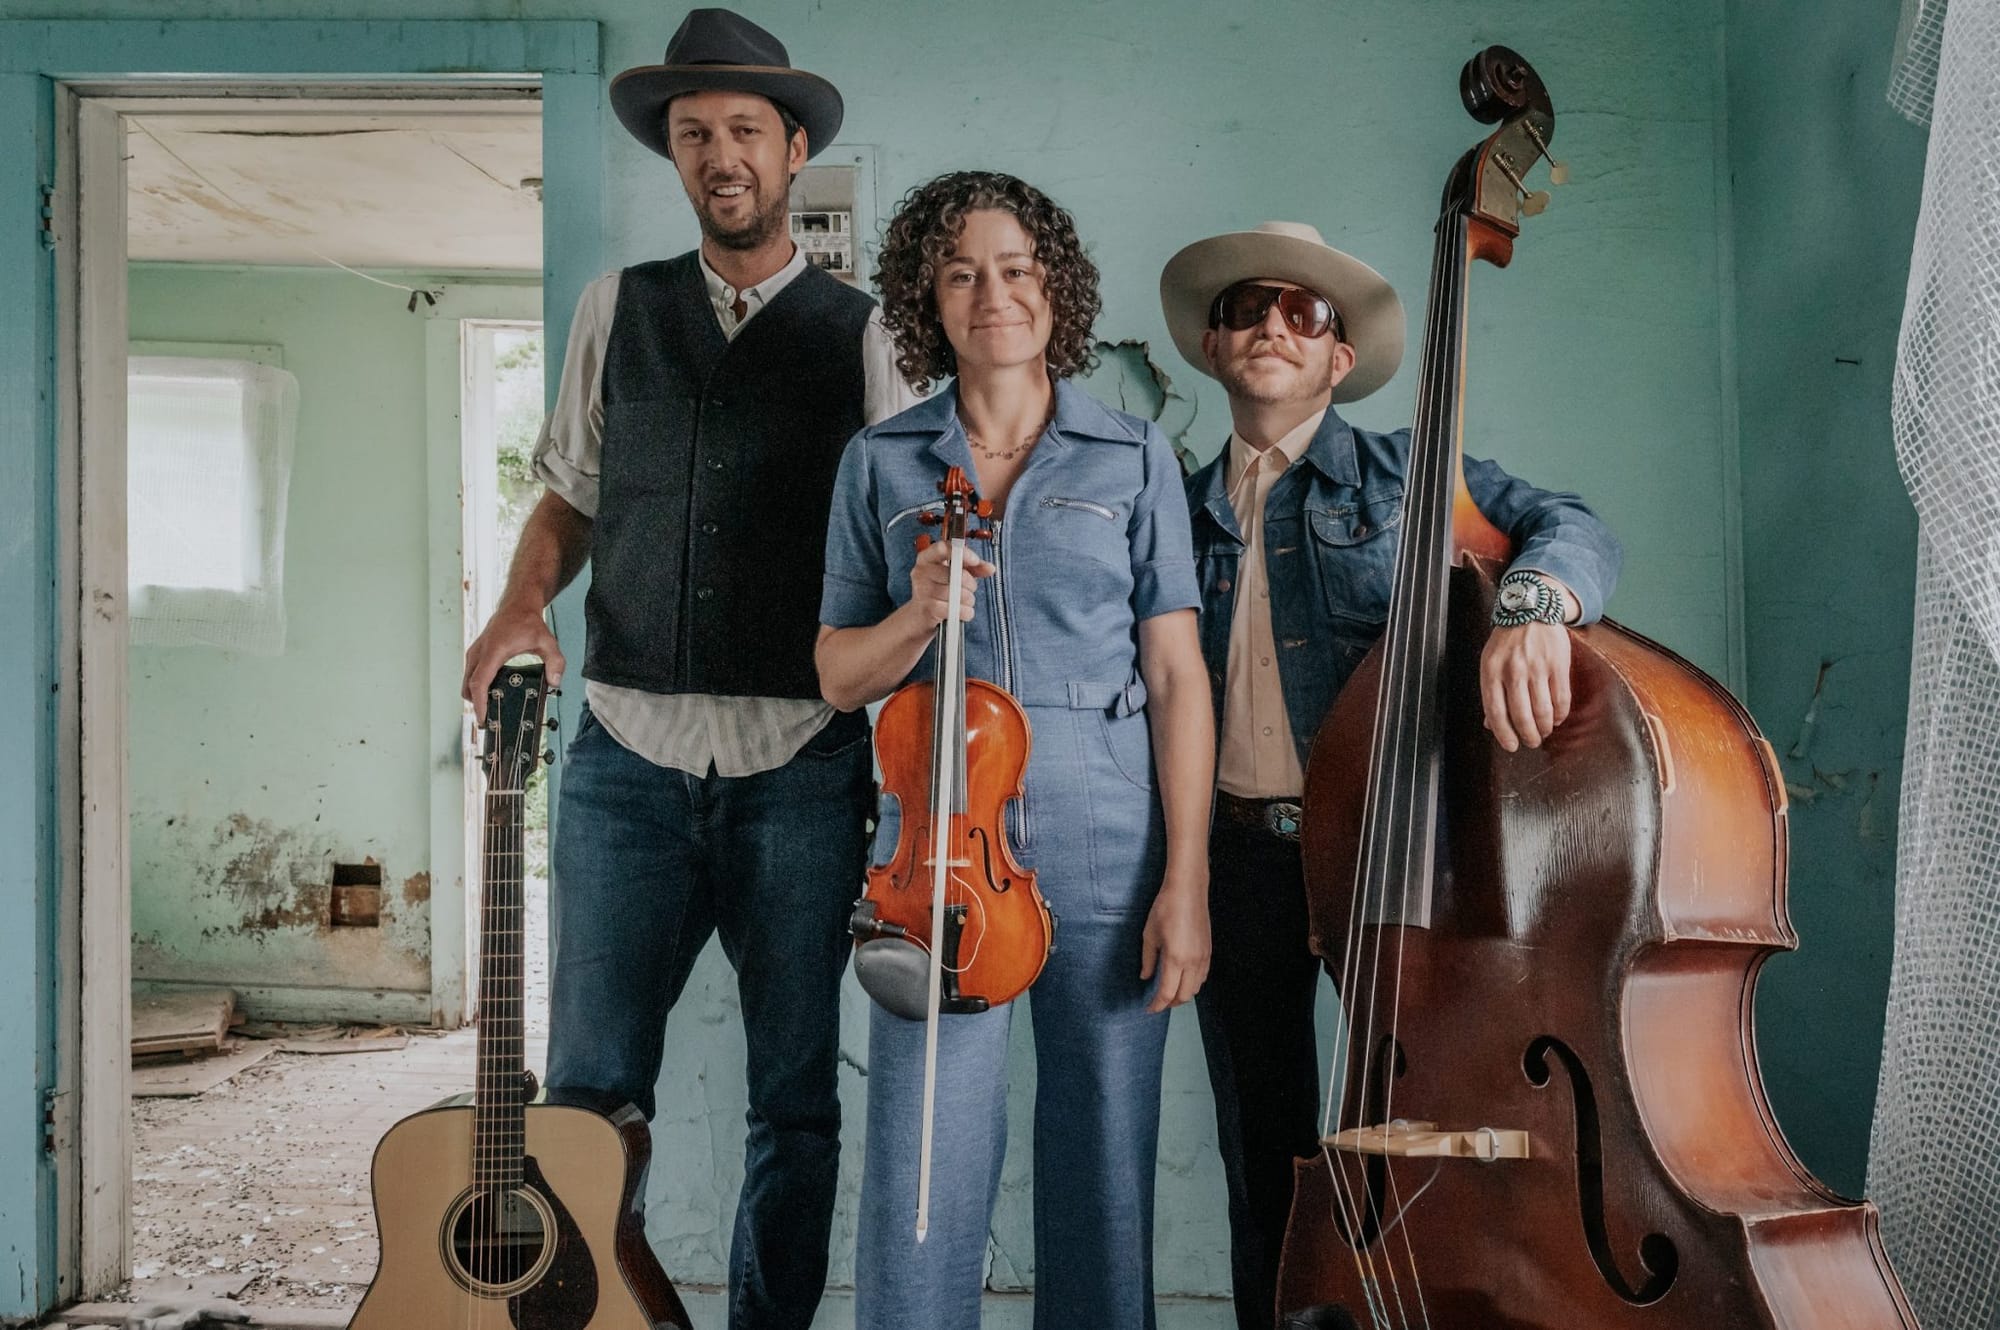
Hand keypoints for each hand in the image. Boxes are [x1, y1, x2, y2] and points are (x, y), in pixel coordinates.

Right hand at [463, 602, 563, 707]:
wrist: (517, 605)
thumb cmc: (529, 622)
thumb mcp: (547, 641)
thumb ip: (555, 662)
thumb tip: (554, 682)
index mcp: (493, 651)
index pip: (479, 682)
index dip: (479, 703)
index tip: (483, 717)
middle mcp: (479, 653)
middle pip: (468, 687)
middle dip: (477, 705)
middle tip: (491, 720)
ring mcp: (474, 653)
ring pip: (467, 682)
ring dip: (475, 696)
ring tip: (492, 709)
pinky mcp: (475, 654)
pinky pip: (470, 675)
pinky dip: (476, 687)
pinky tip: (492, 694)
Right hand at [908, 537, 994, 626]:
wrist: (921, 613)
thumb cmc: (939, 588)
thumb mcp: (956, 572)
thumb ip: (974, 567)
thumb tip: (990, 568)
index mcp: (927, 558)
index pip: (943, 548)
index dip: (963, 554)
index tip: (975, 561)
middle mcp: (921, 572)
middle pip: (955, 574)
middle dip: (970, 583)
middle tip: (970, 587)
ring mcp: (923, 591)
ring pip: (957, 594)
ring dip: (968, 599)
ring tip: (965, 599)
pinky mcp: (928, 608)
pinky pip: (955, 609)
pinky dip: (965, 611)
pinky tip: (963, 610)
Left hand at [1140, 863, 1210, 1012]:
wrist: (1188, 891)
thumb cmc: (1165, 910)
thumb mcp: (1149, 935)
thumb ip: (1148, 960)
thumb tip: (1146, 977)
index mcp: (1175, 959)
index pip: (1167, 993)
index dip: (1157, 1005)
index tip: (1148, 1009)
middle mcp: (1192, 962)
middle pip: (1184, 996)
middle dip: (1170, 1003)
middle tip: (1157, 1003)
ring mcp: (1203, 957)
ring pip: (1195, 988)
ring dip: (1182, 995)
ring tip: (1169, 993)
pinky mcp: (1209, 951)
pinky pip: (1202, 977)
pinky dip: (1192, 984)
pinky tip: (1182, 980)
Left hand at [1479, 621, 1571, 750]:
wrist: (1531, 609)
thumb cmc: (1507, 640)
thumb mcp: (1490, 662)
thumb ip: (1491, 693)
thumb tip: (1491, 725)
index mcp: (1492, 671)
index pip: (1495, 711)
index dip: (1503, 734)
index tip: (1511, 746)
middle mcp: (1513, 671)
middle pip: (1521, 715)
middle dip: (1528, 735)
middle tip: (1531, 742)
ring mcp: (1537, 667)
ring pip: (1542, 710)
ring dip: (1544, 728)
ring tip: (1543, 732)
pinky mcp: (1558, 665)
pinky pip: (1561, 698)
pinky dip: (1560, 714)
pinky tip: (1556, 718)